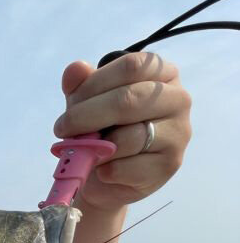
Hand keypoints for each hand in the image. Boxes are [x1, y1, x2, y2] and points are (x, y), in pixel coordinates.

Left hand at [53, 52, 191, 210]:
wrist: (108, 175)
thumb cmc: (102, 129)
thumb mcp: (88, 102)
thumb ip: (81, 84)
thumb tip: (75, 70)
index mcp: (162, 73)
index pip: (130, 67)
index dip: (94, 84)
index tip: (70, 102)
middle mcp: (178, 99)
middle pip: (129, 100)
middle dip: (87, 115)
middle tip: (63, 129)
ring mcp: (178, 132)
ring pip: (130, 137)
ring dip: (96, 147)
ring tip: (83, 151)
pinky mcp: (170, 164)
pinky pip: (130, 167)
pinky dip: (106, 170)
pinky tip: (101, 170)